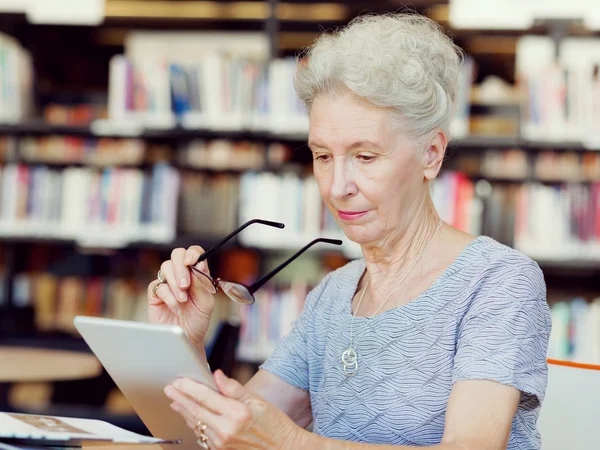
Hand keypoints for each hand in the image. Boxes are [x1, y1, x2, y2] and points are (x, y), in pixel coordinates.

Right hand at [147, 246, 215, 348]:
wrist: (186, 338)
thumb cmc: (197, 320)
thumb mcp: (206, 303)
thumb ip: (202, 284)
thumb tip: (199, 264)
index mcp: (197, 273)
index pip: (194, 253)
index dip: (192, 253)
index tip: (191, 262)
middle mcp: (182, 274)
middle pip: (177, 255)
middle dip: (181, 269)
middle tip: (185, 285)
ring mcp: (167, 282)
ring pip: (166, 267)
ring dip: (175, 284)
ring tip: (182, 300)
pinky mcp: (155, 293)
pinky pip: (158, 286)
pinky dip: (169, 297)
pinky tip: (176, 308)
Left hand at [164, 370, 303, 449]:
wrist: (283, 449)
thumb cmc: (275, 424)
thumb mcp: (258, 401)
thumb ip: (234, 388)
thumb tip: (217, 375)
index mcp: (236, 414)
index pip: (205, 397)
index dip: (189, 387)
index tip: (179, 380)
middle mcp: (226, 430)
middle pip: (196, 411)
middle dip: (180, 398)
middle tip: (169, 389)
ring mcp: (221, 443)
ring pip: (196, 424)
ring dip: (184, 411)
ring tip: (176, 401)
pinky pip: (202, 435)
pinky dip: (194, 423)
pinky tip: (191, 416)